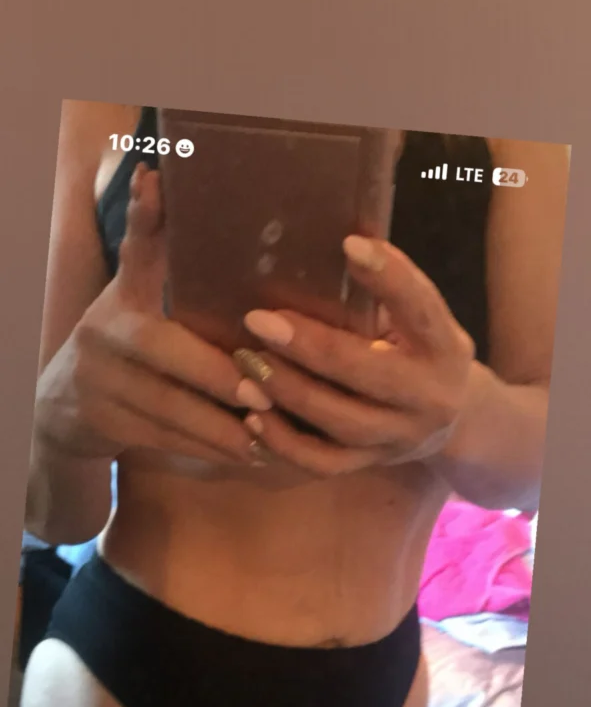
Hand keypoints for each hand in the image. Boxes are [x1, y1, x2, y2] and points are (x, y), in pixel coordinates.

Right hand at [36, 164, 269, 467]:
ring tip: (266, 433)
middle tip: (264, 393)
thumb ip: (168, 268)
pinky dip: (205, 447)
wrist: (65, 409)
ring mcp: (98, 378)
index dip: (144, 216)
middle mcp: (104, 329)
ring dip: (220, 424)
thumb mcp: (142, 304)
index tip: (154, 179)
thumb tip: (190, 201)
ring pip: (167, 405)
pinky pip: (162, 438)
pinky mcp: (101, 421)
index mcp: (124, 294)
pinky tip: (244, 453)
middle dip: (216, 373)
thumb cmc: (130, 351)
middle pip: (162, 349)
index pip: (136, 248)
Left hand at [236, 236, 475, 474]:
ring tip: (248, 364)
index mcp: (444, 348)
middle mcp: (429, 397)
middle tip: (259, 321)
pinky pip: (323, 462)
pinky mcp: (371, 464)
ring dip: (289, 392)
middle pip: (366, 373)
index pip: (422, 308)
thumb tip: (335, 242)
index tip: (348, 244)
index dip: (390, 276)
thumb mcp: (423, 323)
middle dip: (309, 346)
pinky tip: (253, 418)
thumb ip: (389, 295)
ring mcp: (399, 437)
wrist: (456, 424)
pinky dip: (285, 442)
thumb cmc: (422, 352)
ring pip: (340, 421)